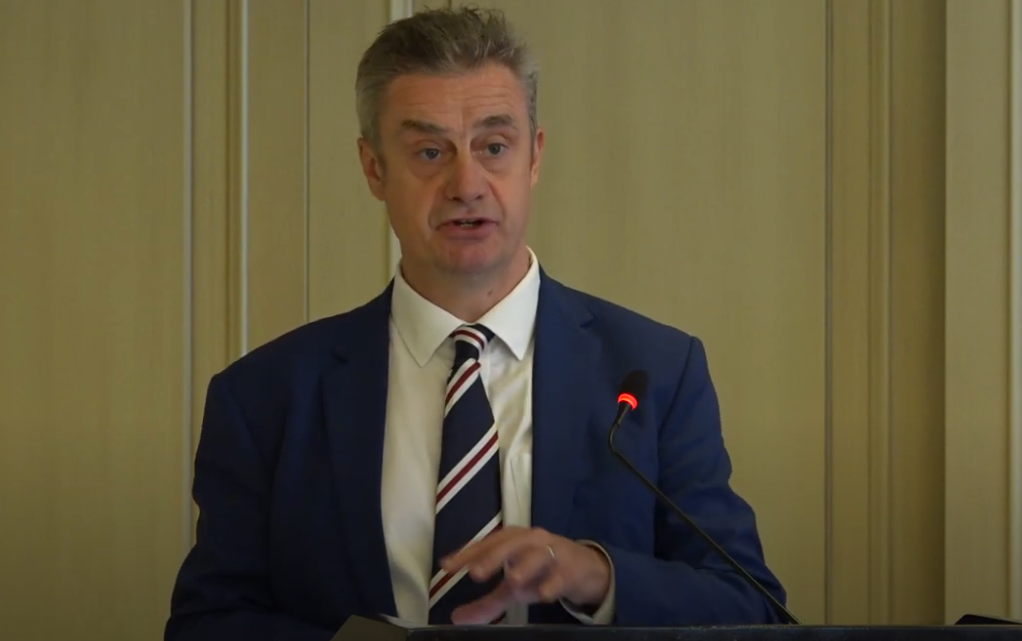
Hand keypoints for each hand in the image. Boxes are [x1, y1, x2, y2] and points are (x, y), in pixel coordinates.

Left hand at [440, 526, 610, 624]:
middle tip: (476, 573)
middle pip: (510, 543)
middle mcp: (532, 540)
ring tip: (512, 581)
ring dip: (525, 567)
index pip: (487, 544)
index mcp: (514, 540)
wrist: (586, 569)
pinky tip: (543, 594)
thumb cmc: (543, 572)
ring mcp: (554, 552)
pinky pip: (562, 575)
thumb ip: (487, 602)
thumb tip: (457, 618)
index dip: (467, 554)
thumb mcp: (515, 587)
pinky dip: (552, 584)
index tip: (447, 566)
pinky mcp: (573, 568)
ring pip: (539, 555)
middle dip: (493, 557)